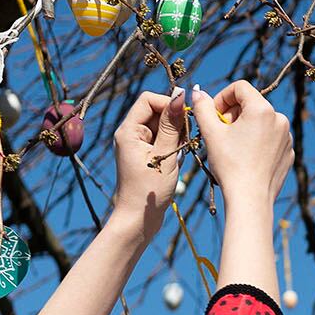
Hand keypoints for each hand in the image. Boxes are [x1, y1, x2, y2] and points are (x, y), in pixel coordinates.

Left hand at [109, 90, 185, 237]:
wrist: (138, 219)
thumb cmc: (148, 190)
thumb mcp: (165, 155)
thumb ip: (172, 124)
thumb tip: (180, 95)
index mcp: (128, 130)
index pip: (149, 100)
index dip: (169, 104)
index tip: (186, 120)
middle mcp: (130, 133)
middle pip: (156, 111)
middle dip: (174, 121)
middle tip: (185, 140)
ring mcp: (137, 144)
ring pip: (162, 125)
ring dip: (176, 135)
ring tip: (179, 155)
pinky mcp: (145, 154)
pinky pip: (162, 139)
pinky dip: (173, 145)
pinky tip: (176, 162)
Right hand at [194, 80, 293, 210]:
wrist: (250, 199)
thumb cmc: (230, 164)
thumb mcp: (211, 133)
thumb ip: (203, 108)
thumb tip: (197, 92)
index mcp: (262, 109)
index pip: (240, 87)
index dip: (222, 97)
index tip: (213, 115)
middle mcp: (280, 119)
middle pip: (251, 104)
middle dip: (233, 114)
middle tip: (220, 134)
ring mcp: (287, 137)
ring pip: (261, 122)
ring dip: (244, 128)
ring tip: (232, 148)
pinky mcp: (288, 152)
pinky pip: (270, 138)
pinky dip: (257, 142)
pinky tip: (246, 158)